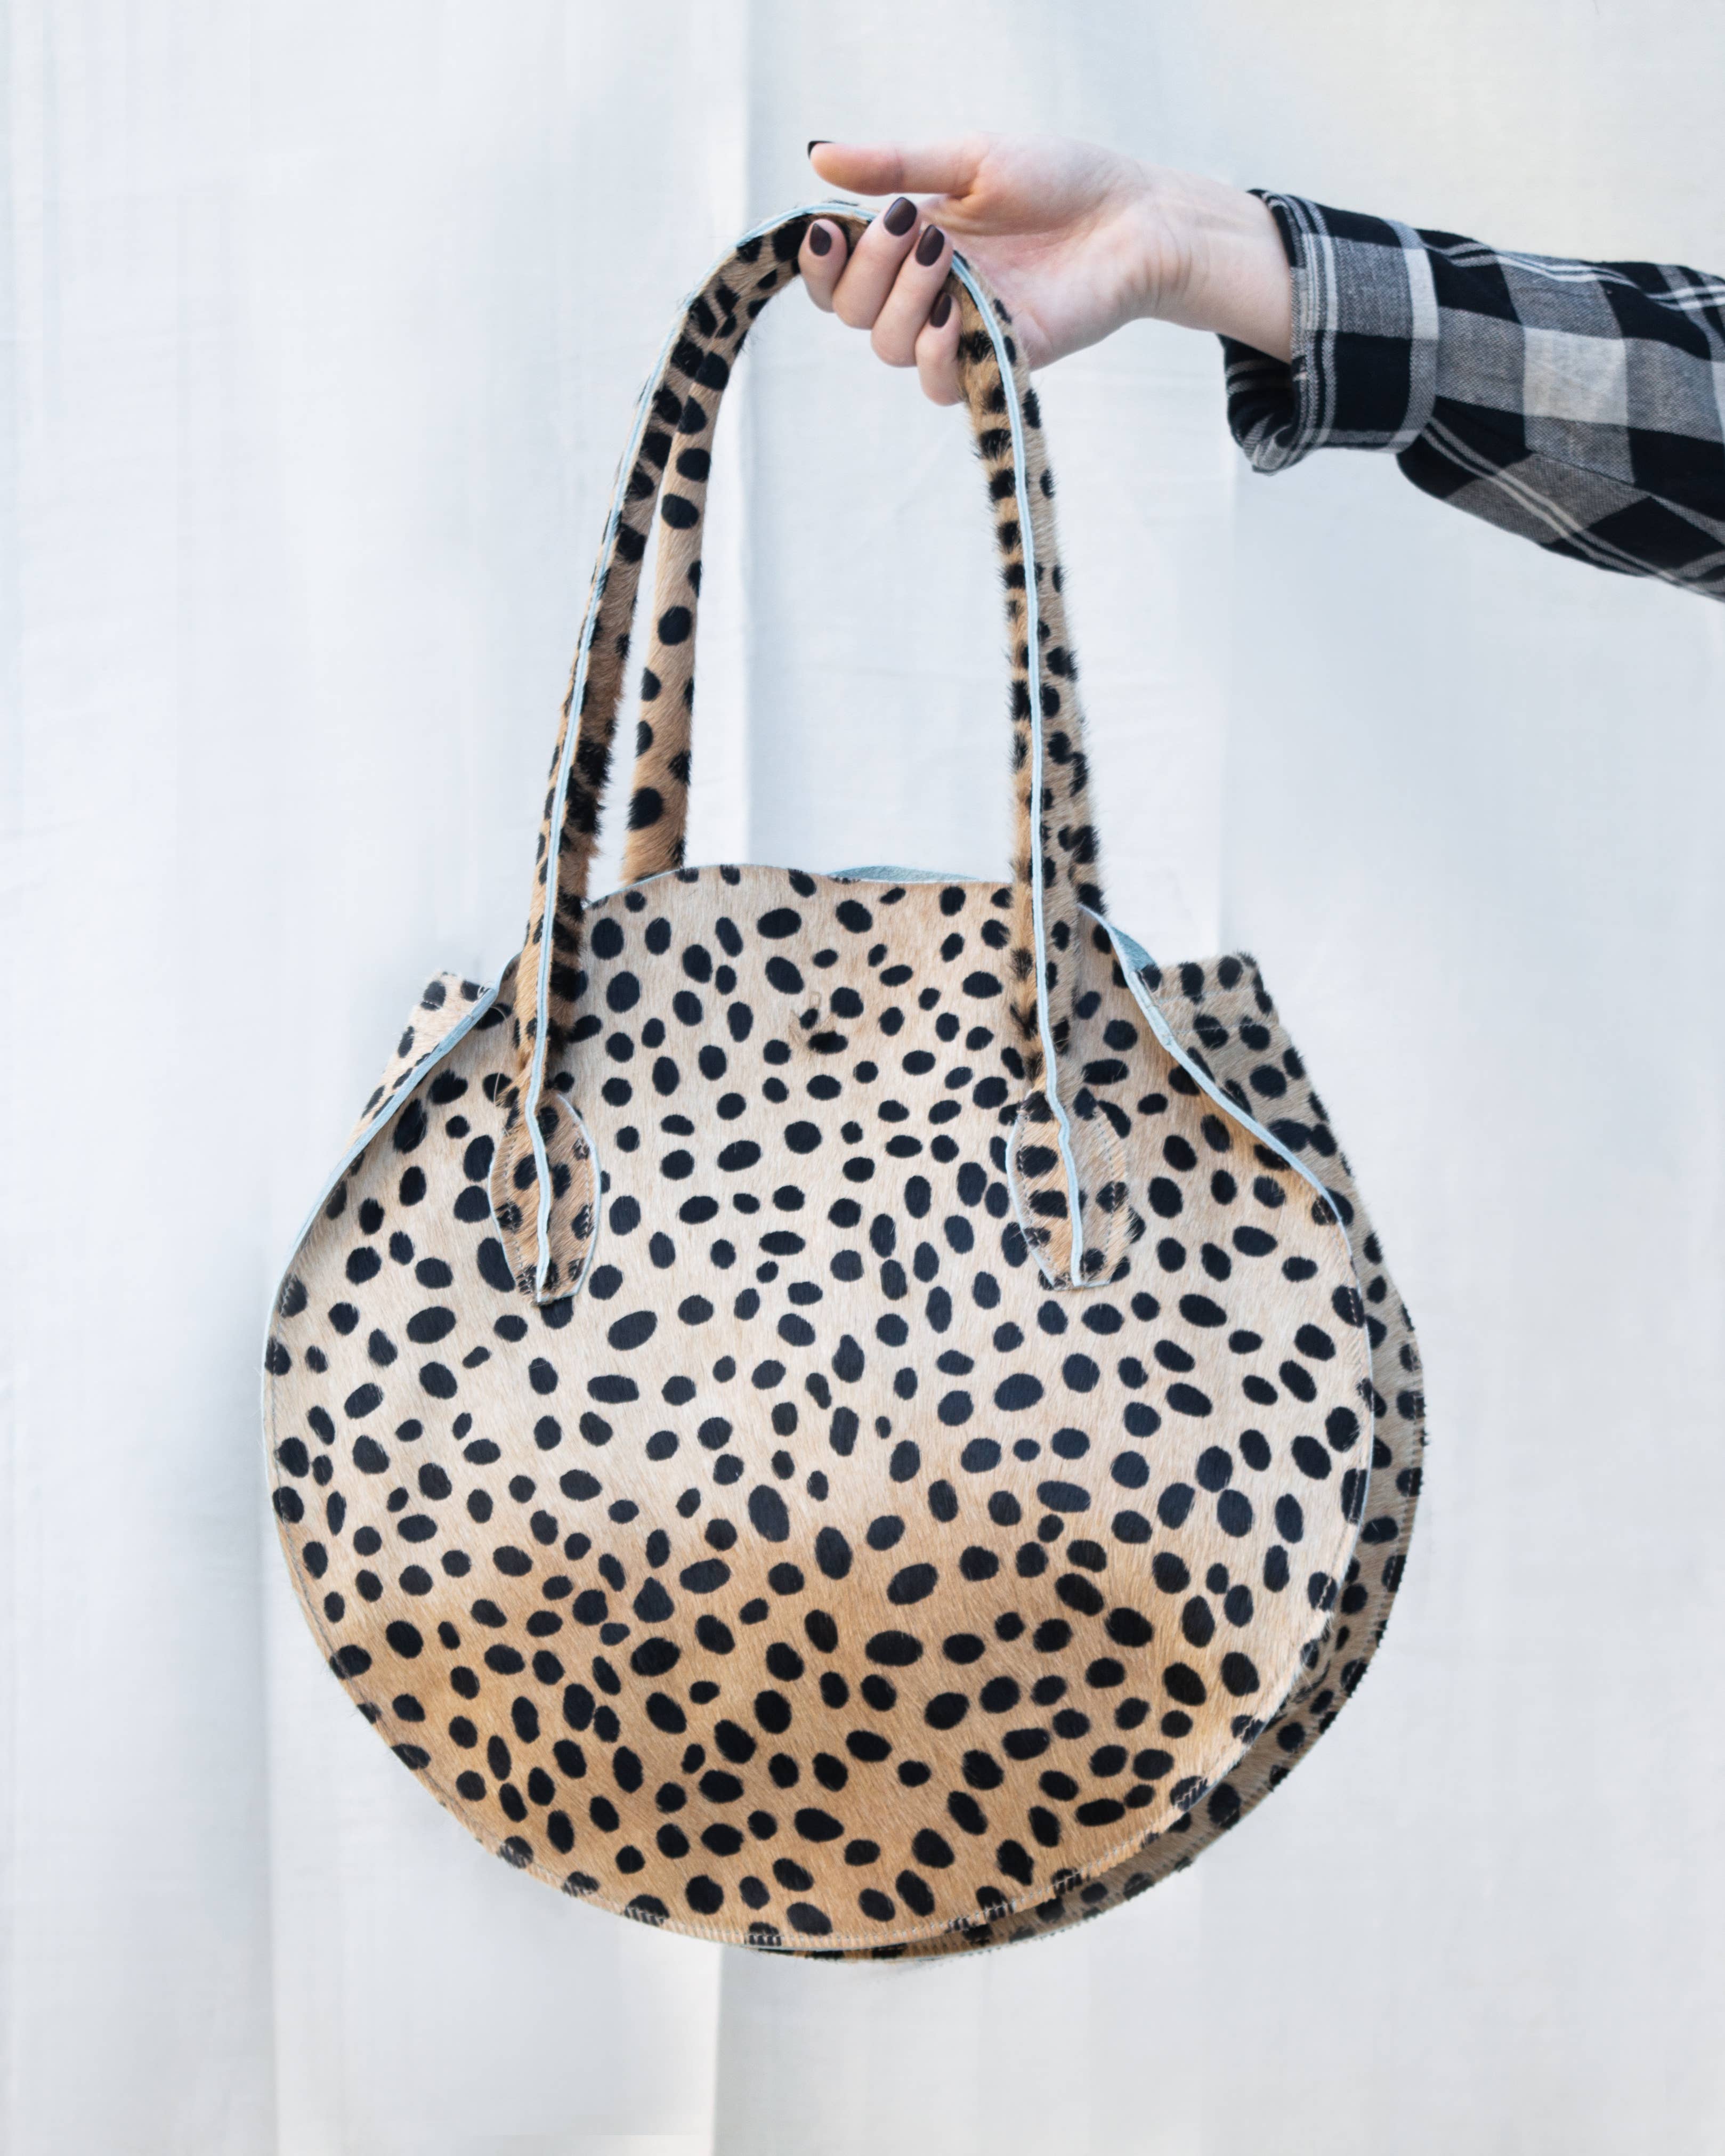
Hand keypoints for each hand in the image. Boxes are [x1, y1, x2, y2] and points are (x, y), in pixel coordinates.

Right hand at [798, 135, 1292, 404]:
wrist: (1133, 218)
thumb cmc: (1060, 180)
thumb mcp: (969, 158)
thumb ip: (894, 163)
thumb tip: (815, 155)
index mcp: (907, 243)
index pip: (835, 273)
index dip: (817, 261)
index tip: (829, 229)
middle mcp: (923, 292)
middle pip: (851, 311)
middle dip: (867, 268)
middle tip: (910, 224)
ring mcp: (956, 330)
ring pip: (887, 347)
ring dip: (902, 300)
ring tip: (944, 255)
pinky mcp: (994, 362)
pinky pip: (937, 383)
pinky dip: (933, 353)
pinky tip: (952, 316)